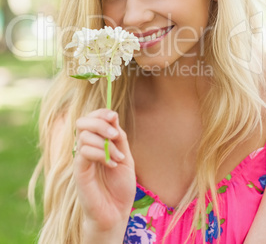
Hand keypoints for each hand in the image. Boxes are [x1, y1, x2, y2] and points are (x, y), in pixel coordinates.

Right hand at [73, 109, 135, 233]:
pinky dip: (101, 154)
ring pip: (84, 135)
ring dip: (105, 143)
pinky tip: (111, 165)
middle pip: (82, 122)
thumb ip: (119, 138)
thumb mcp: (125, 157)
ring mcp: (81, 159)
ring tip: (118, 158)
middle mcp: (86, 148)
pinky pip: (84, 151)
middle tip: (114, 135)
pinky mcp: (79, 171)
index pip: (91, 118)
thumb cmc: (120, 186)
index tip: (114, 116)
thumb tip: (113, 116)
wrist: (117, 212)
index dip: (101, 113)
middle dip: (99, 122)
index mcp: (97, 143)